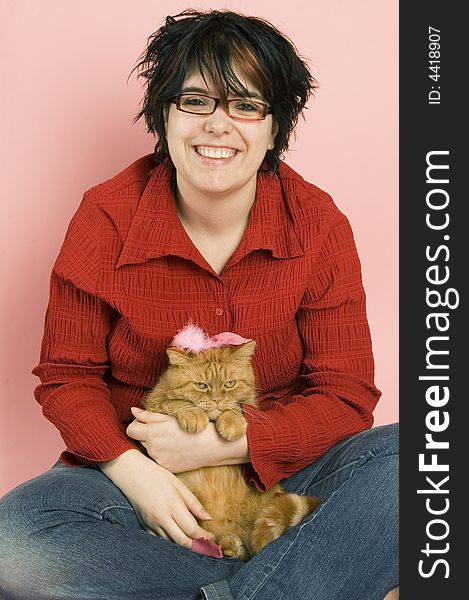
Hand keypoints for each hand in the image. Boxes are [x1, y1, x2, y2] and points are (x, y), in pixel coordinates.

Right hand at [99, 449, 214, 547]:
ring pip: (171, 543)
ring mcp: (152, 524)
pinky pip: (160, 541)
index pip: (192, 529)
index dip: (204, 536)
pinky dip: (171, 543)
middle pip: (182, 541)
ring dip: (184, 546)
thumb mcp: (179, 485)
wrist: (133, 474)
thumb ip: (194, 503)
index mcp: (173, 505)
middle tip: (207, 546)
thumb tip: (208, 518)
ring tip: (196, 544)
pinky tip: (179, 540)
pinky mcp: (145, 526)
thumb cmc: (158, 476)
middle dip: (197, 546)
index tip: (212, 537)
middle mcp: (162, 518)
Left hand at [126, 407, 249, 471]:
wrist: (212, 446)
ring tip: (173, 439)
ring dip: (155, 444)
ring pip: (149, 449)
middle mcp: (153, 448)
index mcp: (152, 433)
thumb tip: (133, 411)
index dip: (136, 424)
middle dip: (148, 434)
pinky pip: (158, 459)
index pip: (130, 430)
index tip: (146, 422)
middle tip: (164, 430)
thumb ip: (149, 415)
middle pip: (140, 439)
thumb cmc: (193, 427)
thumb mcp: (171, 417)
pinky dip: (163, 454)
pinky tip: (176, 449)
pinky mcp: (166, 468)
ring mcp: (159, 460)